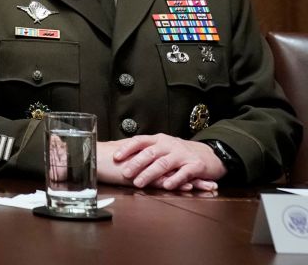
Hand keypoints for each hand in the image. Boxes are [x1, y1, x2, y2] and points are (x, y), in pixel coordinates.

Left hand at [96, 136, 222, 191]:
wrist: (210, 155)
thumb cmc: (180, 153)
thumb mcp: (163, 148)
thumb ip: (146, 151)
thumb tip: (119, 153)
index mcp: (159, 140)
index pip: (140, 141)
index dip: (127, 148)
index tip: (115, 157)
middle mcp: (170, 145)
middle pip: (150, 153)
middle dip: (136, 163)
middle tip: (125, 173)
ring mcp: (183, 155)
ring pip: (164, 163)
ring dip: (150, 174)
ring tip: (139, 182)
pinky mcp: (196, 165)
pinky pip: (184, 173)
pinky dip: (174, 180)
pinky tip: (166, 186)